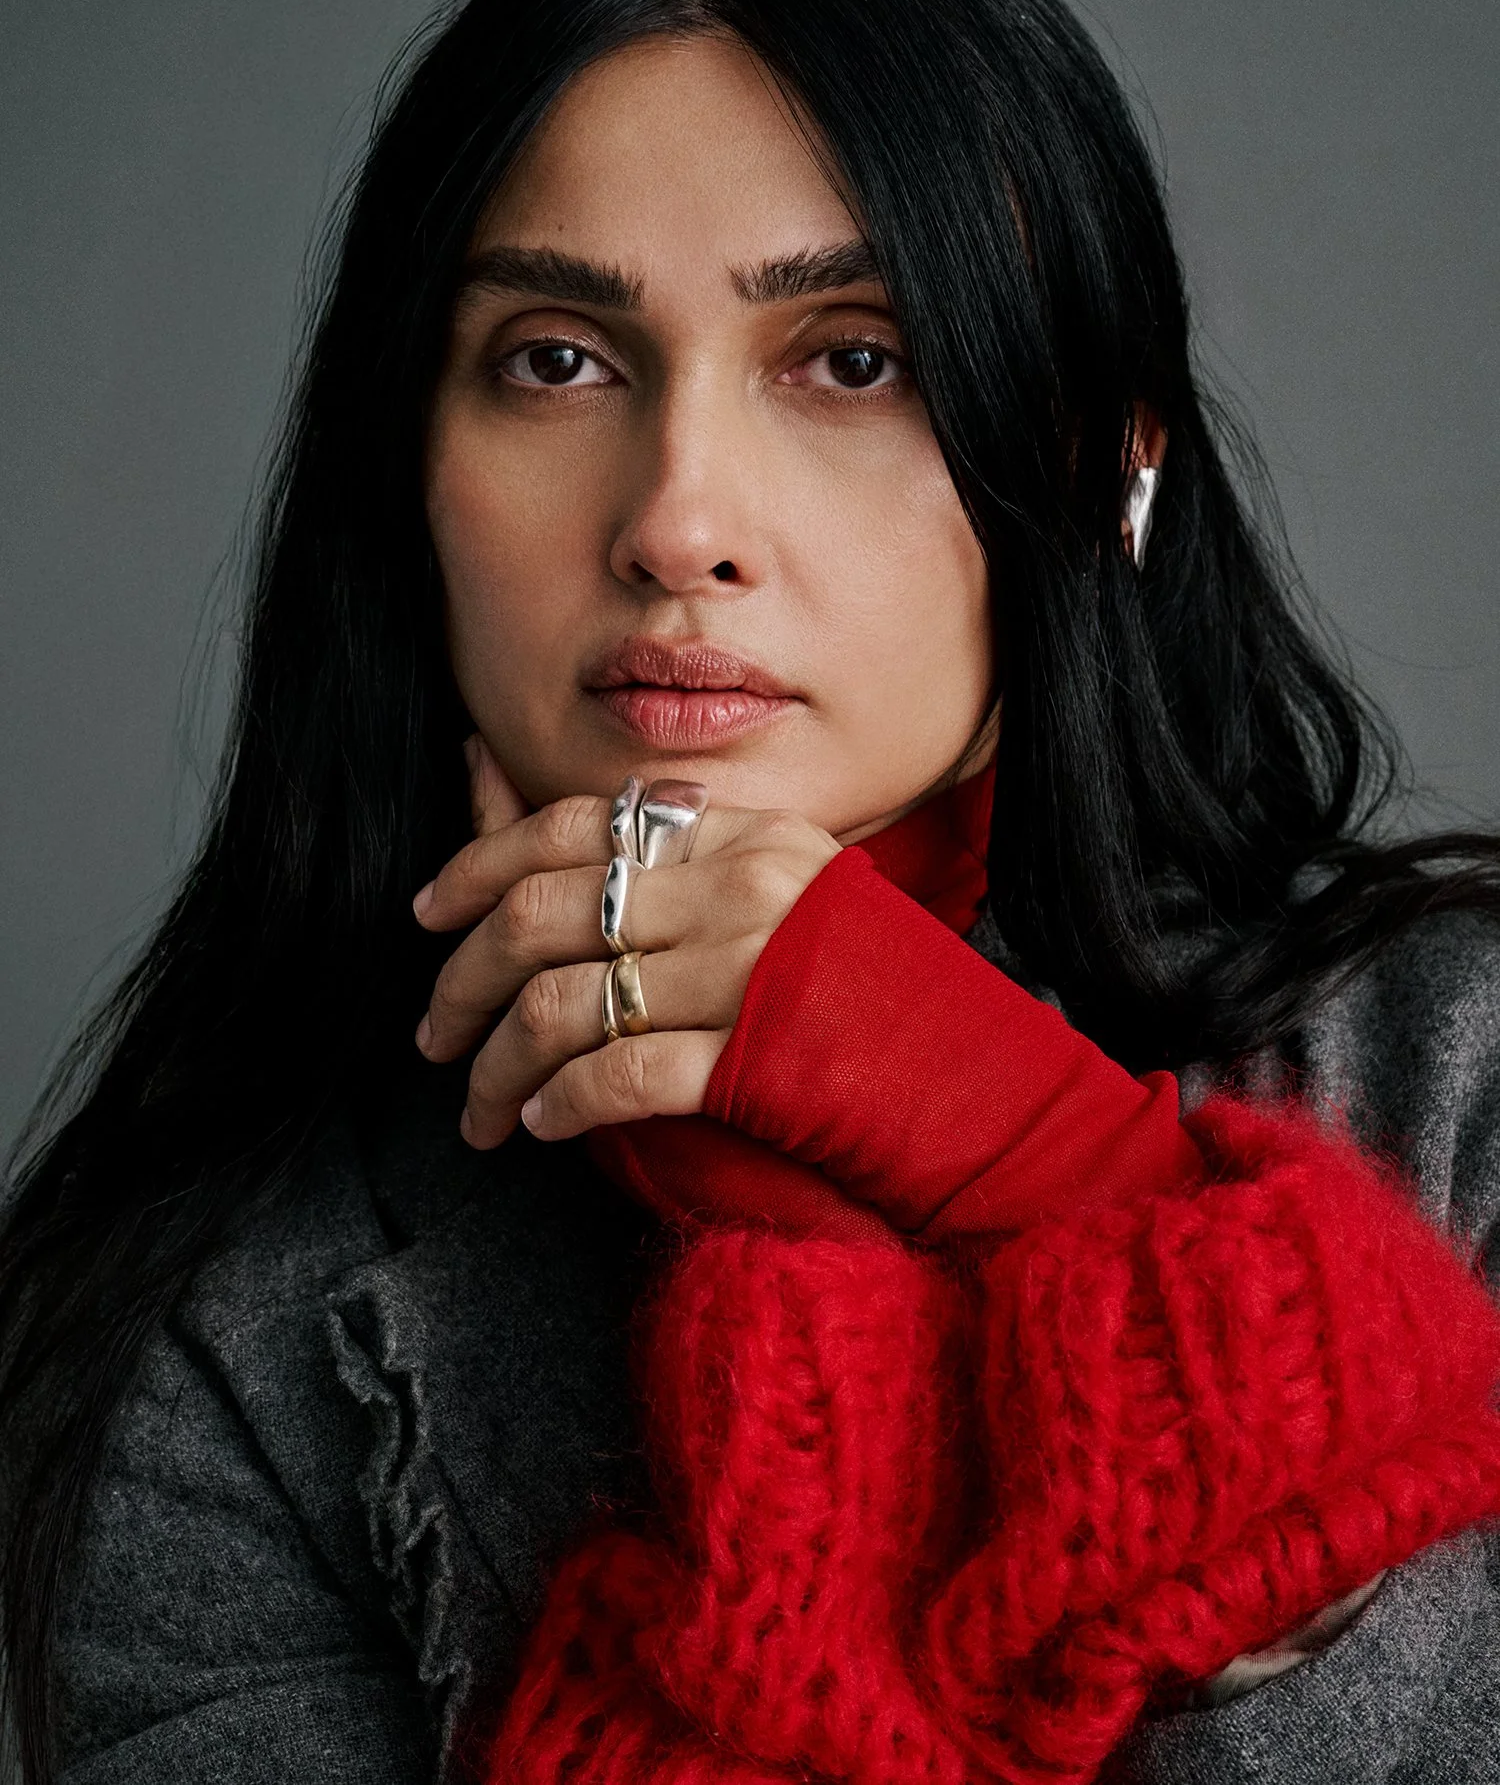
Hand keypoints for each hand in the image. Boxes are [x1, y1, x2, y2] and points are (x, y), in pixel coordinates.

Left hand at [412, 737, 840, 1148]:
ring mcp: (751, 971)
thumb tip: (490, 770)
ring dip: (497, 1068)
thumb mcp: (774, 892)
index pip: (578, 824)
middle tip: (434, 1032)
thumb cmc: (872, 995)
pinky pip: (613, 1076)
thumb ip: (649, 849)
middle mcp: (745, 888)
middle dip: (462, 979)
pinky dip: (558, 1105)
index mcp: (749, 834)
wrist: (983, 1090)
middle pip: (545, 914)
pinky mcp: (753, 1060)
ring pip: (562, 1005)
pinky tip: (543, 1125)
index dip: (480, 865)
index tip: (430, 915)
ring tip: (479, 1109)